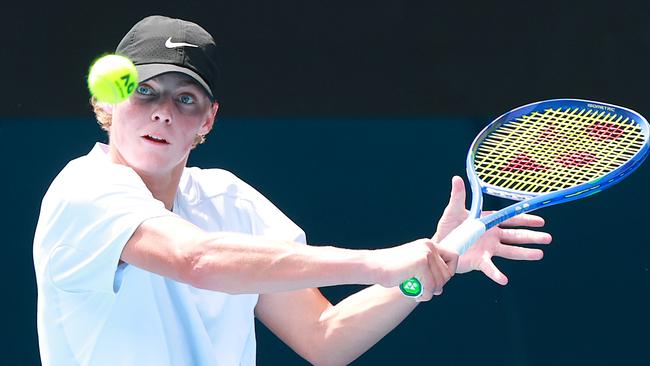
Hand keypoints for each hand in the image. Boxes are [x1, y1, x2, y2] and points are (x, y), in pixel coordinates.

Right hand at [373, 239, 457, 300]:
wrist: (374, 266)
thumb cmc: (391, 269)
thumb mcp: (413, 266)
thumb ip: (428, 272)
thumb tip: (441, 288)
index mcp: (428, 245)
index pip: (453, 257)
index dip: (449, 272)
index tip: (437, 281)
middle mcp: (429, 247)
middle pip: (448, 274)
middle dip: (437, 286)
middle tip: (423, 289)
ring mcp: (426, 254)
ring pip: (440, 283)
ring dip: (429, 293)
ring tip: (417, 291)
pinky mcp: (421, 263)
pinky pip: (431, 287)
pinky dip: (424, 295)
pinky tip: (415, 294)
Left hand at [434, 176, 551, 284]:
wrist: (439, 246)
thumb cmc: (447, 227)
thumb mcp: (453, 210)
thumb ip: (458, 196)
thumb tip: (457, 178)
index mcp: (488, 222)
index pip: (510, 219)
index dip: (525, 219)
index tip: (540, 220)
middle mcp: (492, 236)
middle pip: (515, 236)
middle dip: (532, 236)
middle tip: (548, 238)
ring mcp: (488, 249)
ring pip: (510, 251)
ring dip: (524, 253)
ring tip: (540, 254)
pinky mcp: (479, 261)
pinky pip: (490, 268)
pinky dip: (496, 274)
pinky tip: (504, 280)